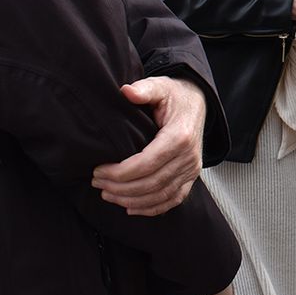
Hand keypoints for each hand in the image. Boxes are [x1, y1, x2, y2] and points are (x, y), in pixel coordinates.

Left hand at [92, 76, 205, 216]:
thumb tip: (126, 91)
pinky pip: (173, 199)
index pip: (146, 163)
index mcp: (179, 136)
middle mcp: (189, 157)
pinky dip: (151, 208)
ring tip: (108, 194)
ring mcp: (191, 169)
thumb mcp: (160, 86)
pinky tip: (131, 207)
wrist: (198, 103)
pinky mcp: (191, 177)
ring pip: (160, 195)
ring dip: (131, 200)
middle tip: (97, 182)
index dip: (120, 172)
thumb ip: (144, 89)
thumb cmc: (176, 96)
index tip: (98, 171)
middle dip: (120, 187)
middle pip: (151, 183)